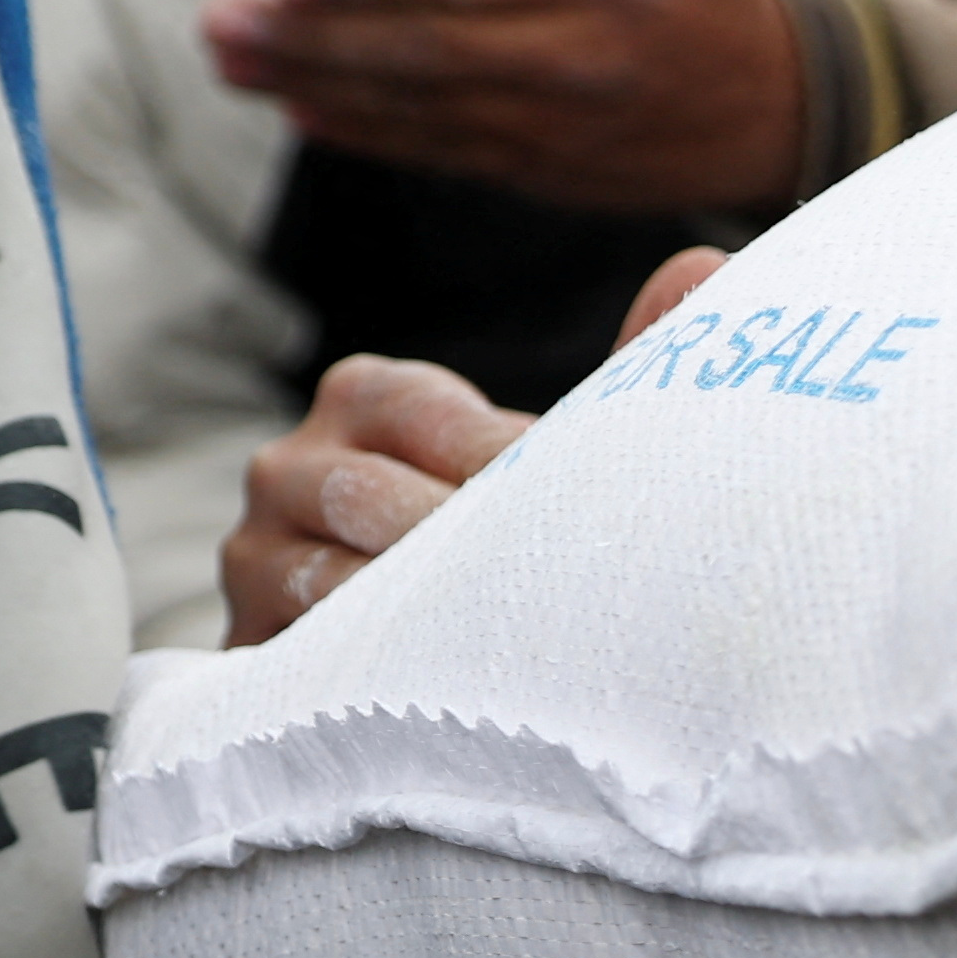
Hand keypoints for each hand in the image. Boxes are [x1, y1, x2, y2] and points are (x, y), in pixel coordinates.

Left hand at [201, 0, 806, 210]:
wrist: (782, 100)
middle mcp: (592, 55)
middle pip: (432, 49)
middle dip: (315, 37)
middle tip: (220, 21)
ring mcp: (573, 127)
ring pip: (425, 108)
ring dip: (316, 85)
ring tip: (231, 60)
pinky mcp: (555, 175)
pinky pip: (445, 153)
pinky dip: (368, 133)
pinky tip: (301, 108)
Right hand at [218, 248, 718, 638]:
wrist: (426, 658)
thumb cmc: (508, 533)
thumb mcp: (558, 451)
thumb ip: (630, 369)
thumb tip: (708, 263)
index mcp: (370, 397)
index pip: (433, 420)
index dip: (513, 472)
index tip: (583, 514)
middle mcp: (291, 464)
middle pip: (377, 500)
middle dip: (471, 550)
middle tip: (561, 593)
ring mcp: (254, 554)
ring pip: (340, 583)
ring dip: (432, 621)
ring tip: (518, 648)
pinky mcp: (248, 643)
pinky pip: (312, 658)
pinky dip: (386, 677)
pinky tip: (451, 694)